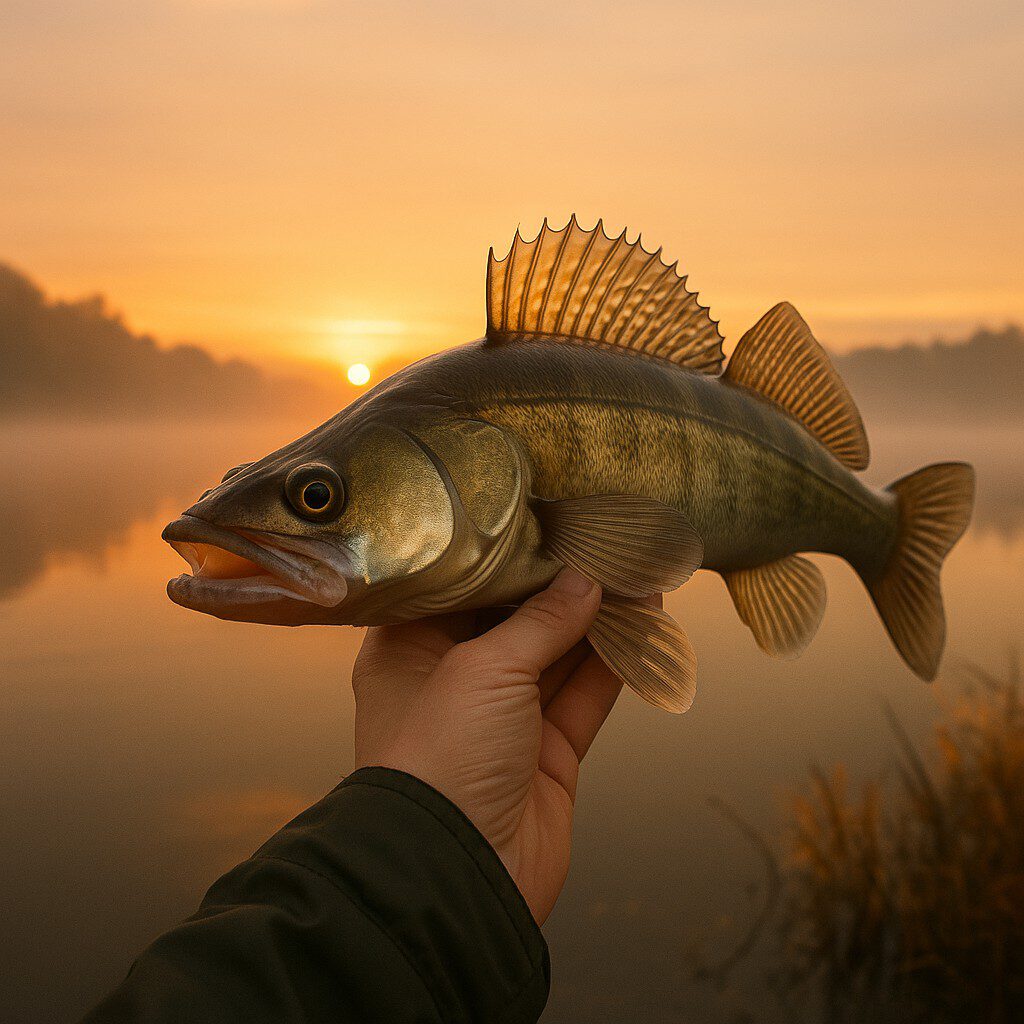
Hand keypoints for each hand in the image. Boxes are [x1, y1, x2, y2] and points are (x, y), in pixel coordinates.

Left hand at [351, 569, 627, 923]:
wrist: (457, 876)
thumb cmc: (440, 760)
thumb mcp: (484, 670)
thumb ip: (541, 621)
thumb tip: (587, 581)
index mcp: (409, 652)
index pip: (460, 590)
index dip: (505, 561)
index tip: (549, 527)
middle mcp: (452, 683)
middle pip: (514, 621)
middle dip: (560, 588)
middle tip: (605, 548)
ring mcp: (501, 722)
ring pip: (556, 657)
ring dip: (597, 621)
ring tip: (637, 575)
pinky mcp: (545, 756)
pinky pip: (582, 697)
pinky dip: (612, 663)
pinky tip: (642, 624)